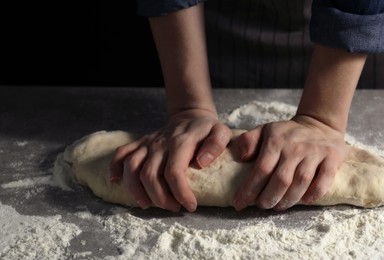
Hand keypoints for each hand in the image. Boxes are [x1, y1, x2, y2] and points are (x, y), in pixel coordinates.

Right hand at [109, 109, 231, 211]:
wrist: (190, 116)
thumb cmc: (206, 129)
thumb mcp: (221, 132)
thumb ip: (216, 145)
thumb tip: (201, 163)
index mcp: (180, 142)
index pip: (174, 172)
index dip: (180, 193)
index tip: (190, 206)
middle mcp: (160, 143)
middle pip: (149, 175)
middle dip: (160, 198)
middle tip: (173, 208)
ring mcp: (147, 143)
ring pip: (131, 168)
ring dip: (136, 190)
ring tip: (148, 205)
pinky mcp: (140, 144)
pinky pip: (121, 154)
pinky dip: (115, 168)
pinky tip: (116, 182)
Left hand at [233, 115, 346, 210]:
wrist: (319, 124)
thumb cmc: (286, 133)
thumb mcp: (264, 130)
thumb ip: (248, 141)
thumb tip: (241, 157)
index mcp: (275, 142)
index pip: (261, 169)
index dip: (249, 189)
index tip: (239, 203)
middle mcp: (295, 148)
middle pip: (281, 179)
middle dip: (269, 198)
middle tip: (262, 206)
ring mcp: (314, 153)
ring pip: (301, 182)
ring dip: (288, 199)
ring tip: (278, 206)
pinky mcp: (332, 158)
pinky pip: (324, 180)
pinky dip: (314, 193)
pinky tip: (305, 201)